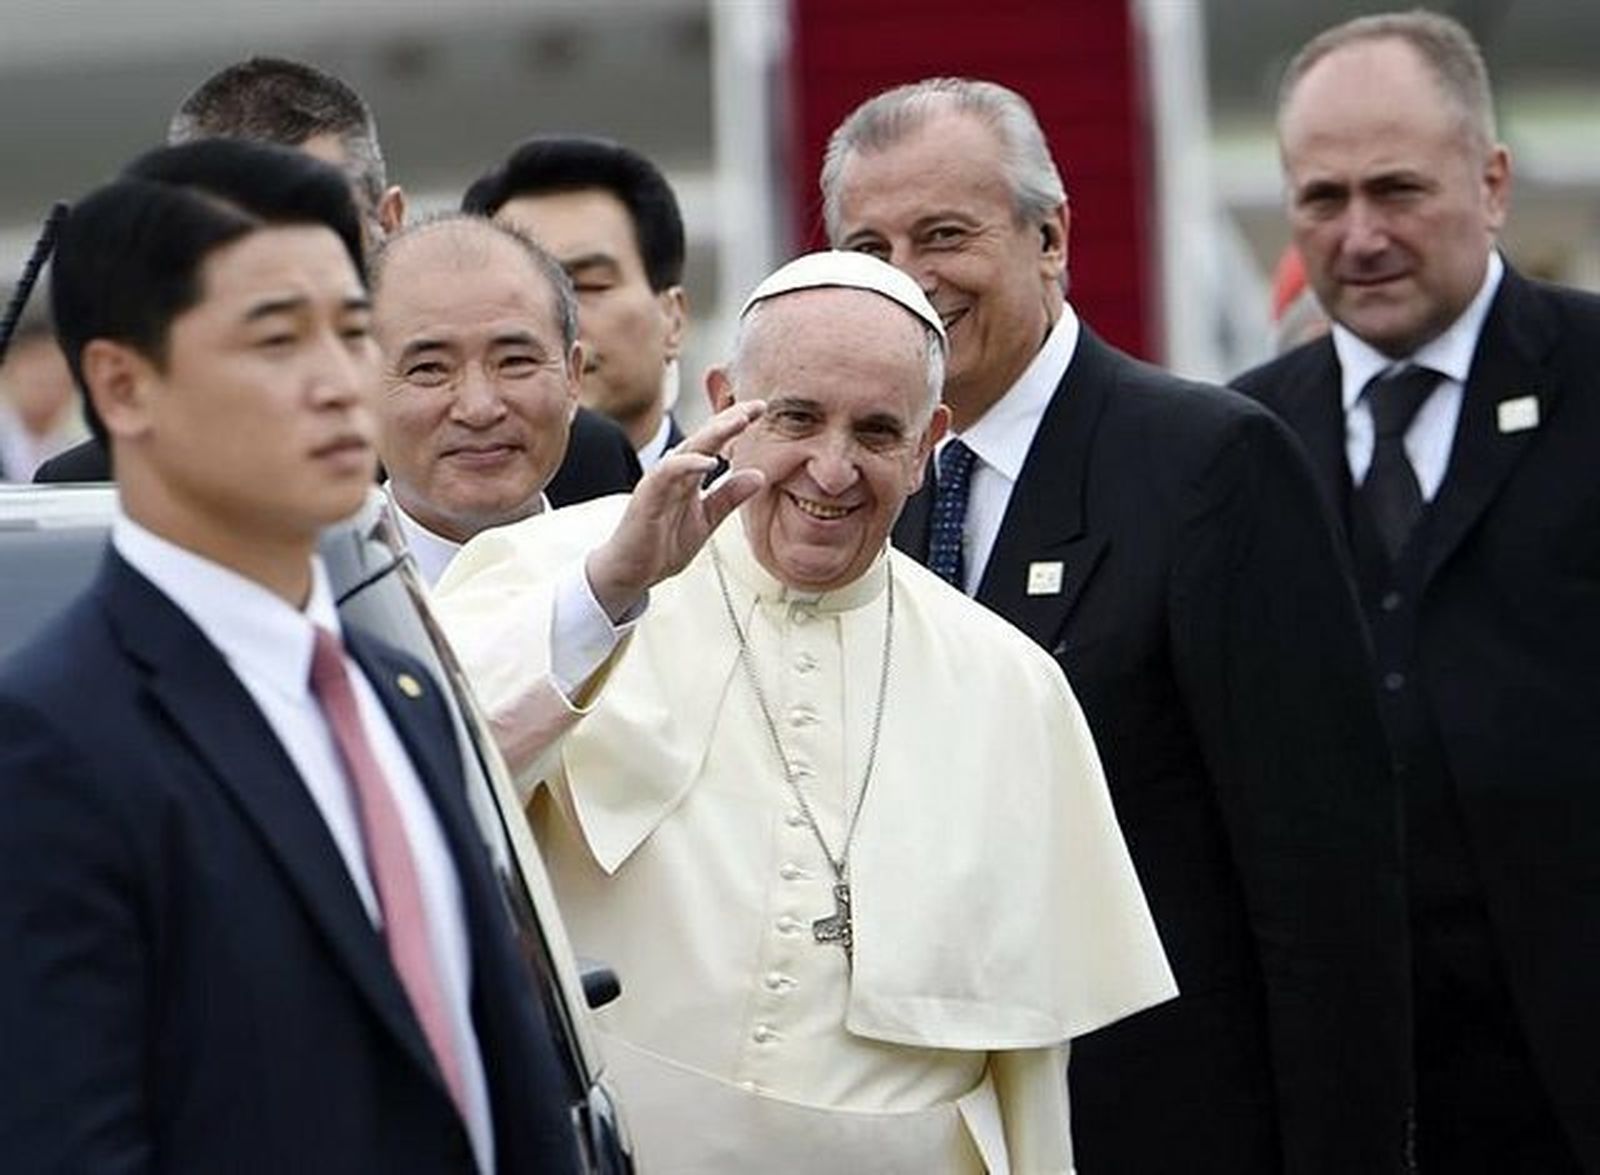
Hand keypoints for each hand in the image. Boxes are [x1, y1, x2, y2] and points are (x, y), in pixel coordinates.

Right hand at [584, 401, 765, 620]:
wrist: (632, 572)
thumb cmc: (664, 544)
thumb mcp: (708, 519)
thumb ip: (729, 497)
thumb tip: (759, 476)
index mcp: (690, 475)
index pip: (716, 442)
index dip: (736, 423)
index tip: (762, 409)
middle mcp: (675, 472)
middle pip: (705, 437)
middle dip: (730, 419)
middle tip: (757, 406)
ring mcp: (660, 482)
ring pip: (688, 448)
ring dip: (714, 433)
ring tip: (739, 421)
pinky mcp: (647, 496)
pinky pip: (667, 473)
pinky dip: (687, 464)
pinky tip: (709, 460)